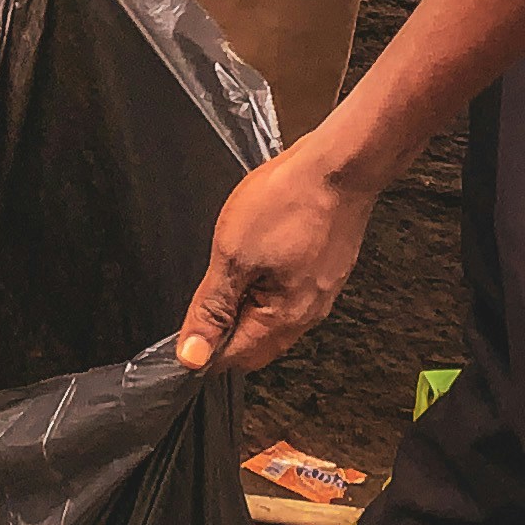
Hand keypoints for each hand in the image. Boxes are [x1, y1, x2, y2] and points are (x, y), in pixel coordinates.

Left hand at [174, 148, 380, 373]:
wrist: (338, 165)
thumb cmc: (288, 202)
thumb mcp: (232, 256)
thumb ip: (212, 309)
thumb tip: (193, 357)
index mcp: (283, 320)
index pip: (234, 360)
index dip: (203, 350)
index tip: (185, 328)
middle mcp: (308, 315)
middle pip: (256, 345)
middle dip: (224, 331)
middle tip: (203, 295)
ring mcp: (321, 292)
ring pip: (272, 320)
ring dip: (245, 307)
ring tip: (231, 270)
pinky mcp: (326, 271)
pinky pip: (289, 296)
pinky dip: (266, 289)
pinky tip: (258, 261)